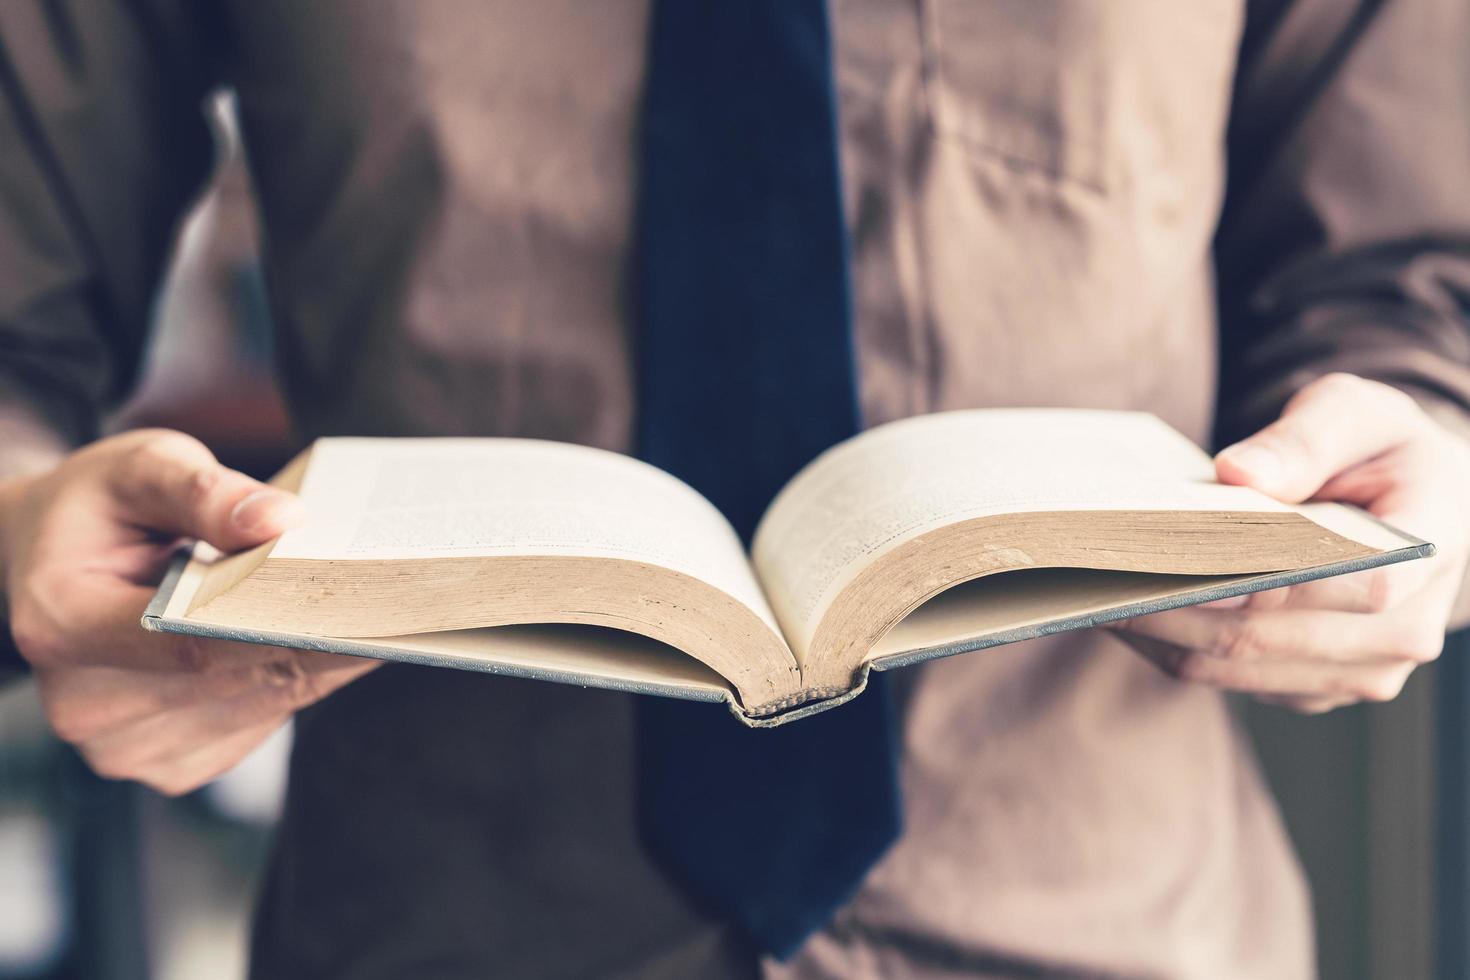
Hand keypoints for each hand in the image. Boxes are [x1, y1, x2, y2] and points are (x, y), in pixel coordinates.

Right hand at [0, 429, 378, 793]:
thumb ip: (202, 490)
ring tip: (385, 612)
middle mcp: (88, 705)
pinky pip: (260, 722)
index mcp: (63, 626)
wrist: (53, 560)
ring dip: (324, 661)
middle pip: (237, 679)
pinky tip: (336, 638)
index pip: (191, 643)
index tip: (365, 604)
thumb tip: (282, 521)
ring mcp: (127, 746)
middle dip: (324, 638)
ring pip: (261, 705)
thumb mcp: (138, 467)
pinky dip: (302, 678)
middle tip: (406, 601)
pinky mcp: (171, 762)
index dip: (284, 627)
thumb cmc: (98, 507)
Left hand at [1110, 373, 1469, 712]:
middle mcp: (1402, 635)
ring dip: (1160, 635)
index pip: (1349, 586)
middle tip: (1095, 572)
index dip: (1260, 579)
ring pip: (1236, 670)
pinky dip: (1171, 647)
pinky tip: (1128, 608)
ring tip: (1093, 590)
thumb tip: (1241, 476)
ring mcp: (1357, 672)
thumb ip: (1306, 439)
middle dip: (1176, 607)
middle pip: (1270, 638)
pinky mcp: (1312, 688)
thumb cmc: (1380, 451)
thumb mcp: (1357, 413)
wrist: (1410, 503)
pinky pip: (1229, 681)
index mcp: (1428, 556)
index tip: (1176, 556)